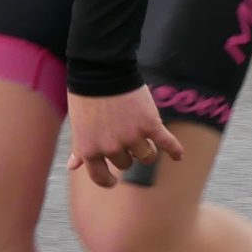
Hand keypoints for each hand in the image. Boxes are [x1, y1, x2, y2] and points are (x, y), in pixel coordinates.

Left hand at [66, 87, 184, 186]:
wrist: (102, 70)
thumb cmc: (86, 97)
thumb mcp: (78, 126)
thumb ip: (79, 148)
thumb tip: (73, 166)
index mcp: (90, 150)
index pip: (100, 177)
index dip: (108, 181)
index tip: (114, 181)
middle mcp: (111, 148)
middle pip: (126, 164)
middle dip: (127, 153)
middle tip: (125, 137)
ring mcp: (132, 137)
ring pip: (146, 156)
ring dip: (147, 150)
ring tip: (147, 140)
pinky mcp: (150, 125)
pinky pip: (166, 143)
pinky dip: (175, 150)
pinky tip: (178, 156)